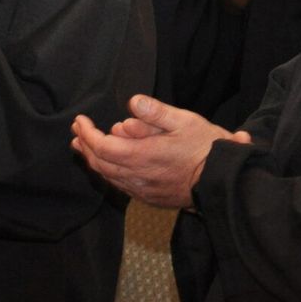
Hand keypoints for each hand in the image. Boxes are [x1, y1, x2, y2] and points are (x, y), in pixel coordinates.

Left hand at [69, 94, 249, 208]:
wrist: (223, 182)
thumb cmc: (206, 149)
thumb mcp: (185, 121)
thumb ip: (156, 112)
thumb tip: (132, 102)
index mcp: (142, 156)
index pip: (101, 146)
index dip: (86, 133)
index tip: (79, 120)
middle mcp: (138, 177)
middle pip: (100, 163)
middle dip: (84, 145)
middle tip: (76, 130)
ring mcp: (143, 190)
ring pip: (108, 177)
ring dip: (92, 160)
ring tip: (83, 146)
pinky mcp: (150, 198)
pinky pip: (121, 186)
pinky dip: (108, 173)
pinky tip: (107, 165)